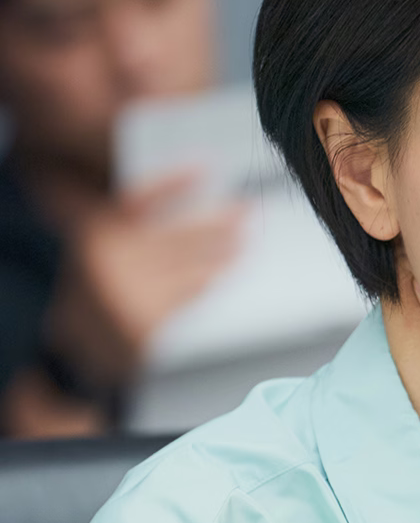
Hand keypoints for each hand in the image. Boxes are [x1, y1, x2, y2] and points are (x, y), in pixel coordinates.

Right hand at [47, 171, 247, 382]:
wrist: (72, 354)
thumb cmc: (88, 297)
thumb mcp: (91, 253)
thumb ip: (124, 227)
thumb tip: (183, 204)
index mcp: (94, 236)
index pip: (140, 198)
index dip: (174, 181)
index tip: (206, 168)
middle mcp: (110, 262)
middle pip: (177, 234)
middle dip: (217, 223)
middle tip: (244, 211)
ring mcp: (128, 294)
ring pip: (190, 266)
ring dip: (222, 252)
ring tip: (243, 242)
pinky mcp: (146, 324)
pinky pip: (188, 296)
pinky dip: (207, 282)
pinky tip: (222, 272)